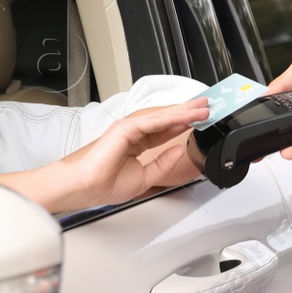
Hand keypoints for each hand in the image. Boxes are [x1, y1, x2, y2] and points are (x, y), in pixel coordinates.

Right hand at [57, 98, 209, 209]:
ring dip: (184, 112)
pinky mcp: (125, 129)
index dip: (184, 124)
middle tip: (207, 105)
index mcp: (136, 144)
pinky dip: (171, 118)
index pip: (165, 130)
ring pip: (162, 117)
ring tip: (203, 108)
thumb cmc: (104, 184)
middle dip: (188, 112)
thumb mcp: (144, 178)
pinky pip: (153, 122)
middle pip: (166, 119)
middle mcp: (134, 133)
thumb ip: (163, 163)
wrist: (84, 187)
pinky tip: (186, 116)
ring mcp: (129, 128)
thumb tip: (179, 149)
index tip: (201, 120)